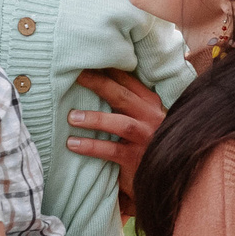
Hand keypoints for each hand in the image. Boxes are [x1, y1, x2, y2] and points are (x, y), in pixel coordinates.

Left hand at [65, 69, 166, 202]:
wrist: (162, 175)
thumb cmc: (145, 142)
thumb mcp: (143, 118)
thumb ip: (126, 102)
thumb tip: (96, 79)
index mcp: (151, 104)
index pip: (129, 81)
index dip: (109, 69)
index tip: (87, 60)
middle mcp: (151, 118)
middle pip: (123, 96)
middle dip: (98, 84)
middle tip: (76, 75)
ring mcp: (145, 139)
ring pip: (121, 124)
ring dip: (95, 118)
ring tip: (72, 117)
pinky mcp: (136, 160)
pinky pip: (112, 151)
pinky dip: (91, 146)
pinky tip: (73, 144)